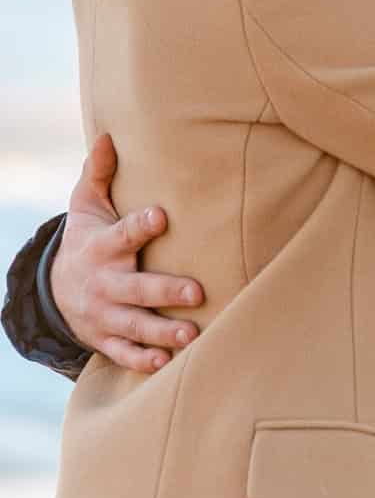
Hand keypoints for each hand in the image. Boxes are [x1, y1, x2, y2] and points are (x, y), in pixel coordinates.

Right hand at [50, 135, 203, 372]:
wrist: (55, 289)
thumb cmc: (86, 238)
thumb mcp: (85, 204)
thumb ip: (99, 173)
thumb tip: (108, 134)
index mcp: (102, 247)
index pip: (122, 235)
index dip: (140, 225)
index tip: (162, 215)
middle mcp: (104, 283)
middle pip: (135, 288)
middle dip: (164, 290)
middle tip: (197, 291)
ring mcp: (105, 315)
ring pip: (134, 326)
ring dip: (162, 332)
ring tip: (191, 335)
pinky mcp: (106, 339)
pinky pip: (123, 354)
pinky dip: (142, 361)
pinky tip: (166, 363)